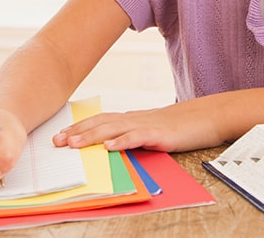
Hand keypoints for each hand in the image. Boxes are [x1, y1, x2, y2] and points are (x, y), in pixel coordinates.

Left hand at [51, 100, 222, 152]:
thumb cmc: (179, 127)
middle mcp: (135, 118)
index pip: (100, 120)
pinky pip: (138, 137)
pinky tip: (110, 146)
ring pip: (114, 128)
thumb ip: (132, 134)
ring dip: (92, 135)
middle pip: (101, 122)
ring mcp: (147, 125)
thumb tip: (110, 145)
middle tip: (57, 140)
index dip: (79, 126)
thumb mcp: (151, 130)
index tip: (60, 134)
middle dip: (78, 131)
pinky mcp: (160, 134)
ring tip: (75, 144)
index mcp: (132, 118)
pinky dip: (123, 141)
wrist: (206, 117)